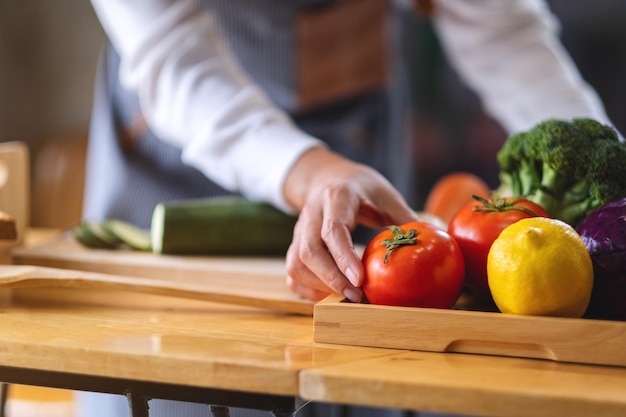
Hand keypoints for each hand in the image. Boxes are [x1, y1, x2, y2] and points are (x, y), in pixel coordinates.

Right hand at [283, 147, 418, 301]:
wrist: (326, 177)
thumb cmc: (360, 188)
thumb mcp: (385, 193)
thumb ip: (403, 217)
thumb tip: (430, 240)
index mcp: (337, 197)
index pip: (333, 229)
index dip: (344, 256)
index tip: (359, 279)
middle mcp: (312, 213)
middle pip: (309, 250)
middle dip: (331, 279)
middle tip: (356, 298)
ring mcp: (299, 230)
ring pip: (296, 263)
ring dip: (318, 286)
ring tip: (344, 299)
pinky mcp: (295, 244)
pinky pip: (292, 271)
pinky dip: (306, 288)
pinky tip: (328, 295)